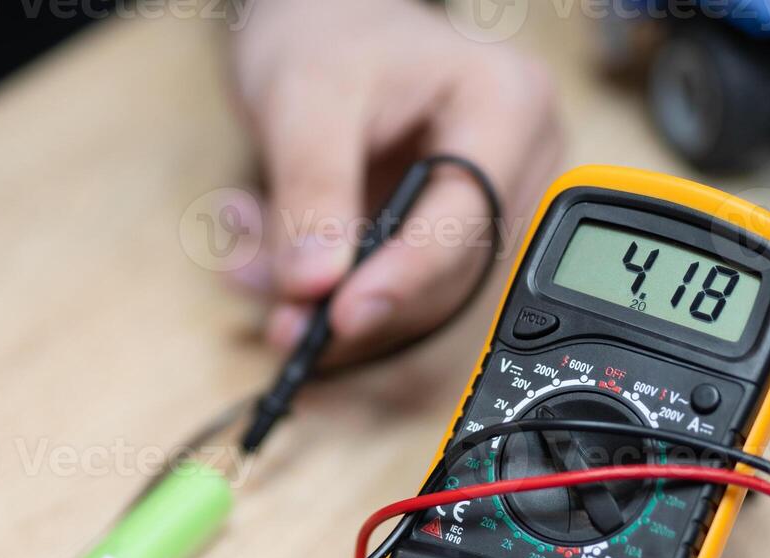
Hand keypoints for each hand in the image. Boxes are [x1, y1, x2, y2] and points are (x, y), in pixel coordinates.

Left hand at [230, 0, 561, 360]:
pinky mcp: (444, 238)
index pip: (471, 215)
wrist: (319, 31)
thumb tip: (315, 285)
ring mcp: (485, 206)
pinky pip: (393, 289)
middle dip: (349, 294)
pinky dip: (328, 285)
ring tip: (253, 265)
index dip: (404, 275)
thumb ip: (312, 191)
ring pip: (414, 296)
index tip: (340, 314)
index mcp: (508, 105)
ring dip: (326, 297)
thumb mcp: (306, 99)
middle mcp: (516, 162)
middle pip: (446, 270)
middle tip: (277, 312)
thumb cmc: (327, 37)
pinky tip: (273, 256)